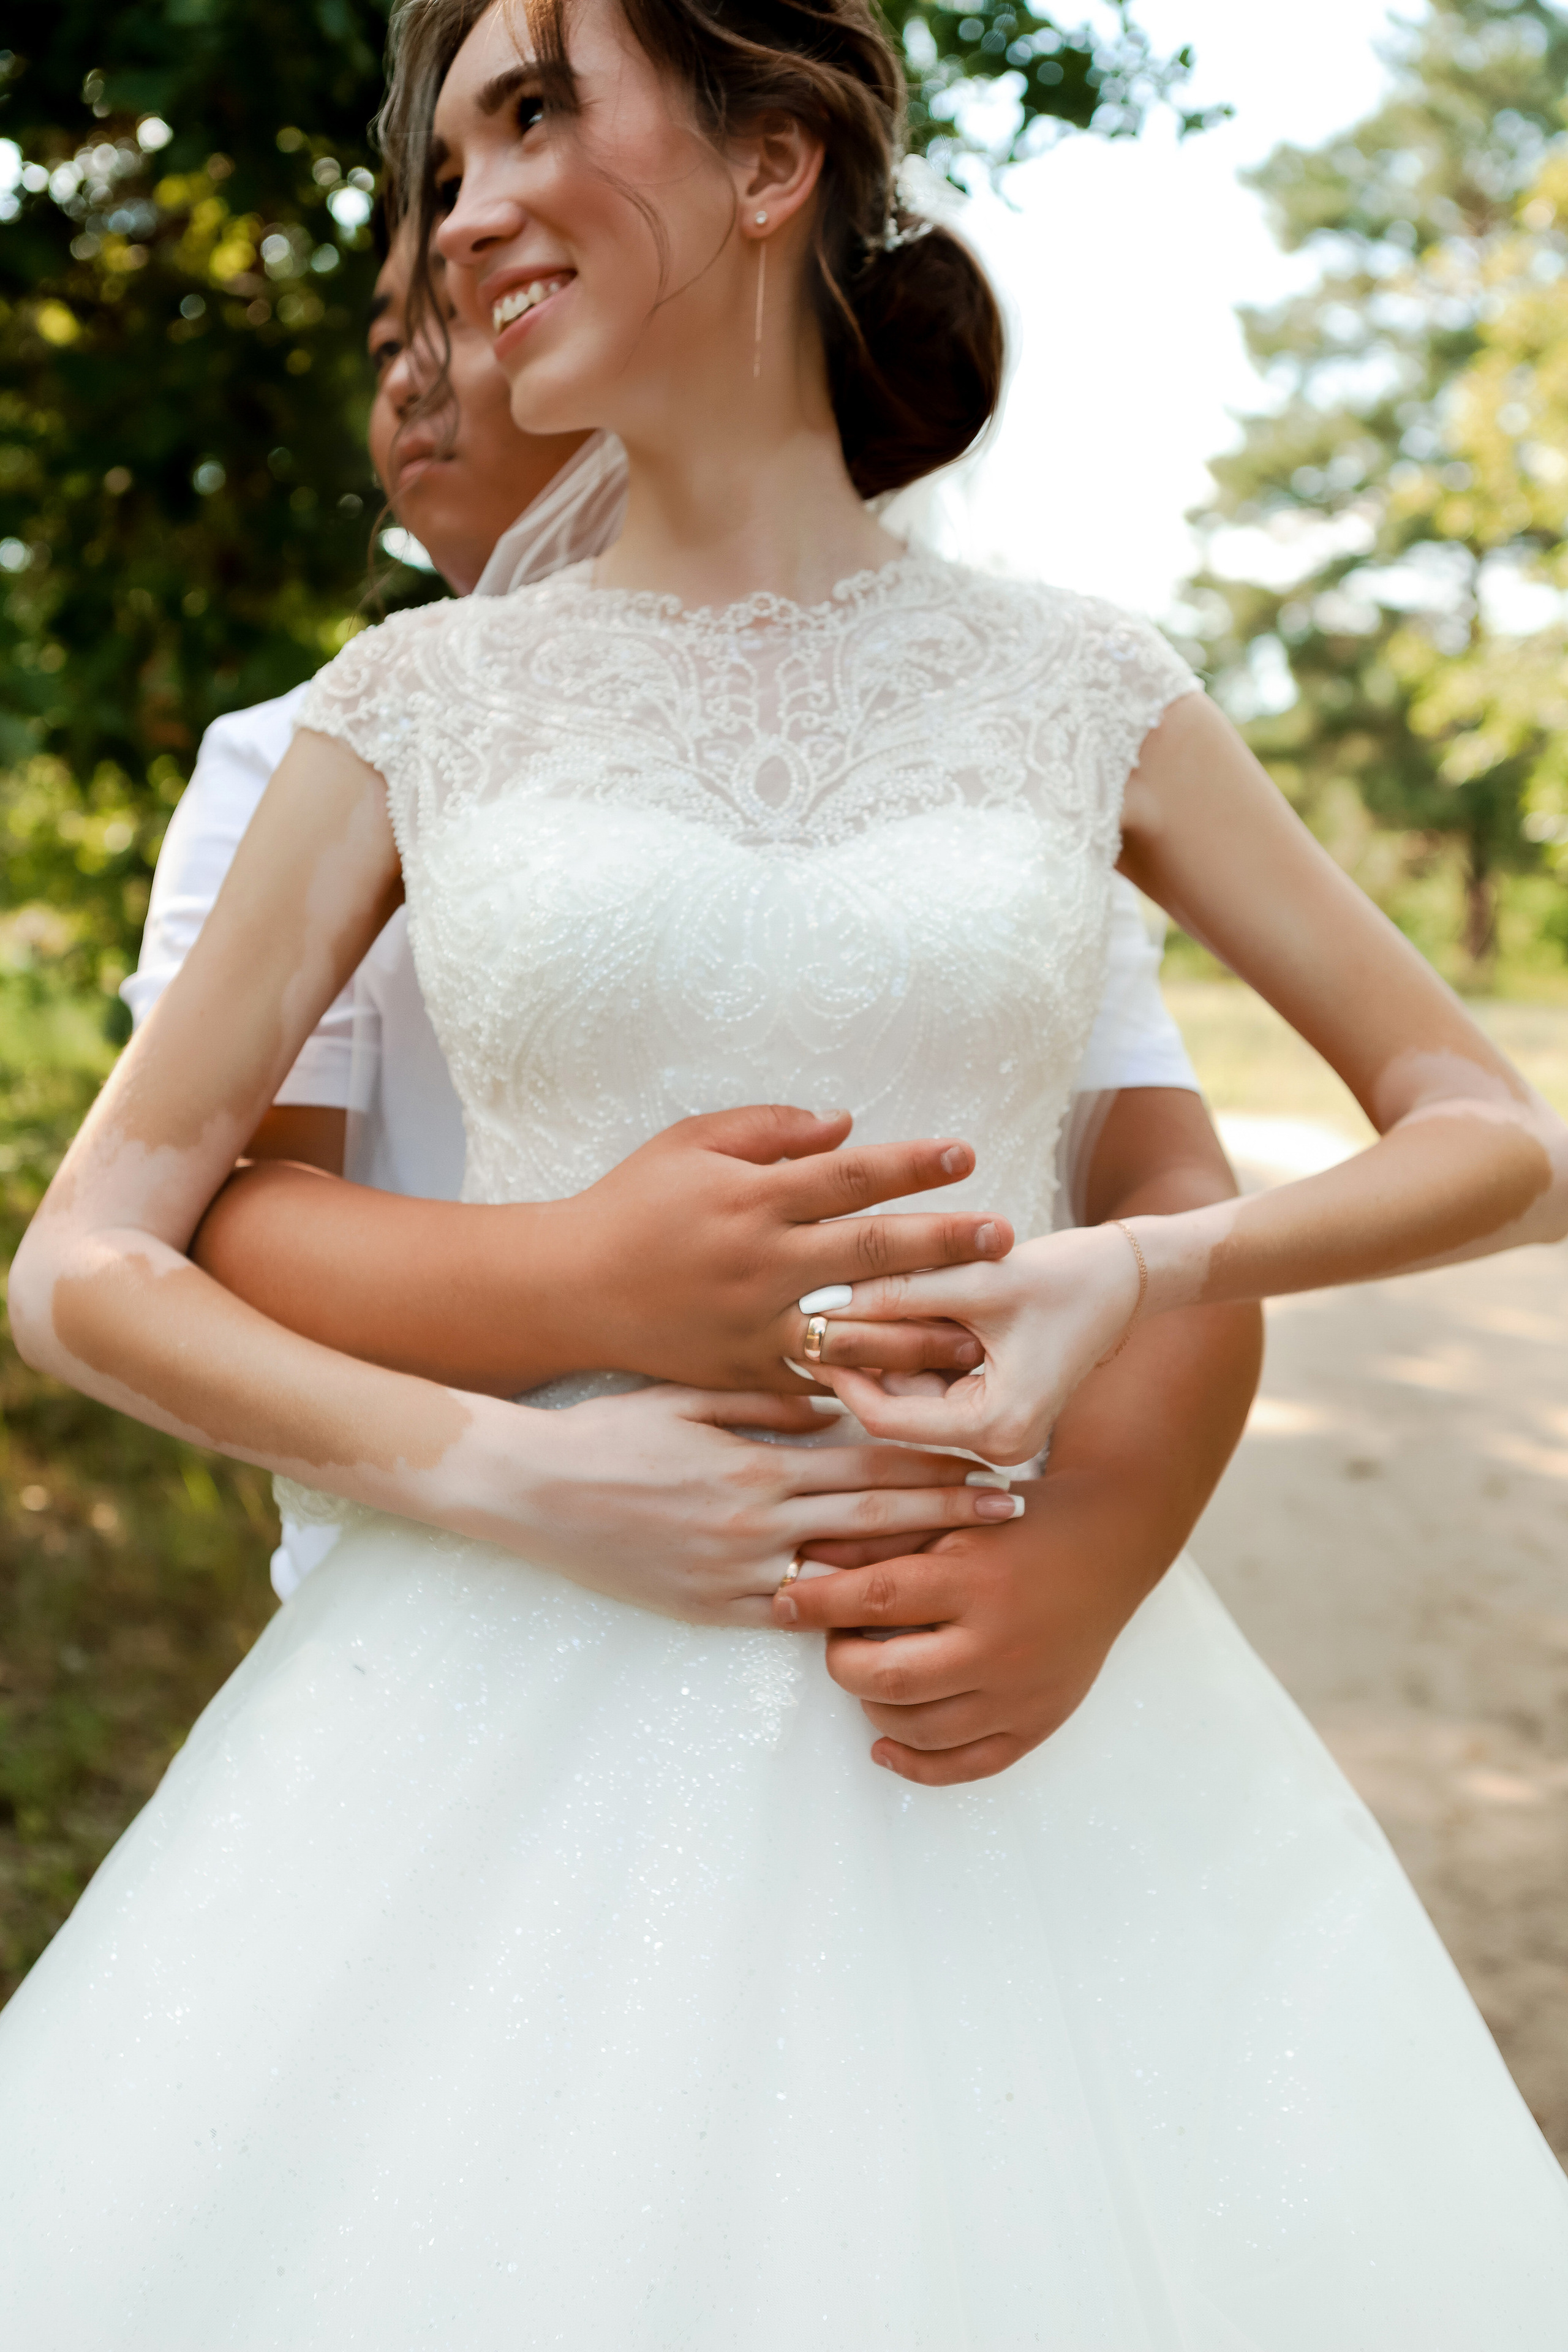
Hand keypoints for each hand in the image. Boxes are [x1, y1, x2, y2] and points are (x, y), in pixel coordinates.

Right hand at [448, 1383, 1025, 1627]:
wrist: (533, 1490)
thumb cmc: (610, 1432)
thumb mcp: (691, 1396)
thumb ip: (767, 1400)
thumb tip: (833, 1404)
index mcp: (759, 1464)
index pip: (871, 1464)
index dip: (938, 1466)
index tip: (994, 1464)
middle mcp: (756, 1524)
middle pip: (876, 1519)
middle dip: (949, 1515)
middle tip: (1014, 1513)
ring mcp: (734, 1575)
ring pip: (845, 1575)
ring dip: (910, 1568)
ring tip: (968, 1566)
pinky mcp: (710, 1610)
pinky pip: (792, 1616)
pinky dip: (844, 1613)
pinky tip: (887, 1613)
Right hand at [557, 1105, 1012, 1392]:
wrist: (568, 1289)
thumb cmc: (632, 1205)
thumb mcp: (688, 1143)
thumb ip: (768, 1129)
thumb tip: (846, 1124)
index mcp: (751, 1196)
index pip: (850, 1174)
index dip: (912, 1163)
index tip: (966, 1153)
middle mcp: (761, 1261)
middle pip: (871, 1249)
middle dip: (945, 1243)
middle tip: (1004, 1239)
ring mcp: (754, 1323)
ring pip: (856, 1331)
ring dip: (925, 1332)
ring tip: (984, 1334)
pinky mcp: (744, 1370)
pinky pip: (817, 1383)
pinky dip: (867, 1388)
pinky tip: (917, 1389)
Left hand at [770, 1472, 1156, 1784]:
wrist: (1110, 1545)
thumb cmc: (1023, 1522)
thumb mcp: (953, 1513)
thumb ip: (880, 1538)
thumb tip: (804, 1556)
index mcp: (977, 1579)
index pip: (876, 1598)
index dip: (818, 1603)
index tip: (784, 1602)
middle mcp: (1000, 1644)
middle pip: (889, 1678)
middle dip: (843, 1662)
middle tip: (837, 1640)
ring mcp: (1021, 1693)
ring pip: (918, 1729)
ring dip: (874, 1705)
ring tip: (870, 1672)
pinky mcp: (1037, 1723)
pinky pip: (965, 1766)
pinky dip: (914, 1762)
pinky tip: (885, 1741)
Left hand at [800, 1223, 1144, 1464]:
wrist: (1128, 1277)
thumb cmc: (1068, 1275)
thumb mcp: (980, 1280)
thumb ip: (901, 1291)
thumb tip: (821, 1300)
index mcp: (999, 1428)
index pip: (888, 1416)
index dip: (842, 1372)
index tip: (807, 1327)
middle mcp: (998, 1443)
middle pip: (897, 1405)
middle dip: (868, 1353)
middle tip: (830, 1299)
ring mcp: (997, 1429)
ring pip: (911, 1390)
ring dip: (893, 1344)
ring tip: (890, 1290)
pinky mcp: (995, 1406)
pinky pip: (934, 1382)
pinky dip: (918, 1344)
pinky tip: (918, 1302)